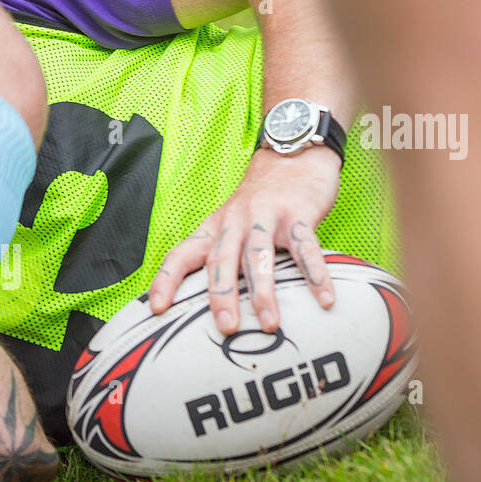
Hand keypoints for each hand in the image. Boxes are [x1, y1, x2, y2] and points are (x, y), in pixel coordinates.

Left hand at [148, 146, 340, 333]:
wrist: (291, 154)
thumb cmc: (259, 201)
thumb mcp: (230, 223)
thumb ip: (222, 257)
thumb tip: (211, 306)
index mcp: (213, 229)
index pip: (181, 255)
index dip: (166, 280)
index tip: (157, 308)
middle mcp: (234, 222)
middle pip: (222, 260)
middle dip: (221, 295)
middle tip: (226, 326)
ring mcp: (266, 216)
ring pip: (259, 256)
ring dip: (263, 291)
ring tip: (269, 323)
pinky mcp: (298, 213)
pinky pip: (305, 248)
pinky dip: (315, 275)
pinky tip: (323, 300)